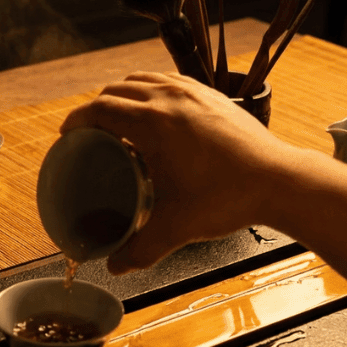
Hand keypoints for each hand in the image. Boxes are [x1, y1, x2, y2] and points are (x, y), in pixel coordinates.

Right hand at [60, 71, 291, 274]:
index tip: (67, 133)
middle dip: (96, 107)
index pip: (99, 109)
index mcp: (152, 124)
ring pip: (142, 79)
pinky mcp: (212, 93)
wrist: (279, 180)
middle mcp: (169, 100)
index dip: (76, 119)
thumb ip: (140, 249)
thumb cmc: (228, 198)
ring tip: (118, 117)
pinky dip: (150, 88)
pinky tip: (155, 109)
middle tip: (90, 132)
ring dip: (122, 93)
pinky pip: (168, 79)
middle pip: (116, 91)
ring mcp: (193, 92)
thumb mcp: (176, 227)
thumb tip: (115, 267)